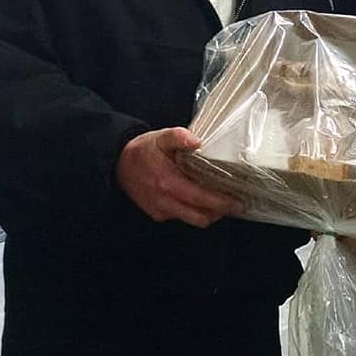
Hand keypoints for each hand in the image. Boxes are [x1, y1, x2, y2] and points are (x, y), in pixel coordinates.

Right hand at [115, 127, 241, 227]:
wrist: (118, 164)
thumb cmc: (143, 150)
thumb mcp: (161, 137)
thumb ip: (179, 136)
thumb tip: (197, 141)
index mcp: (168, 183)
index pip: (200, 199)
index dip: (221, 203)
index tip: (237, 202)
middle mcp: (164, 201)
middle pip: (200, 217)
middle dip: (219, 213)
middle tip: (235, 204)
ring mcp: (160, 210)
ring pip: (191, 219)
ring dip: (207, 213)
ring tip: (220, 202)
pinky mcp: (157, 214)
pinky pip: (180, 216)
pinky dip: (193, 210)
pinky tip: (199, 199)